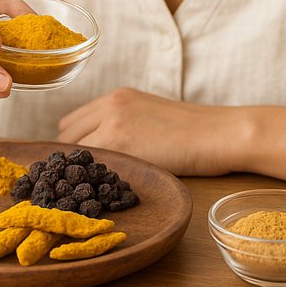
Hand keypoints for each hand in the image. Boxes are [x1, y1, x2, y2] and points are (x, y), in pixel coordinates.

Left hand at [57, 88, 234, 175]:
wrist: (219, 133)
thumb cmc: (195, 132)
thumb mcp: (152, 116)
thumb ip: (125, 125)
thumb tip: (104, 149)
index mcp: (117, 97)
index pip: (73, 121)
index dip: (73, 145)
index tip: (78, 165)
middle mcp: (109, 104)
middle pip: (66, 133)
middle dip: (70, 157)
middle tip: (82, 179)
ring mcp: (112, 121)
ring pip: (73, 149)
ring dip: (78, 168)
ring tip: (92, 186)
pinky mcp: (120, 141)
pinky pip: (90, 162)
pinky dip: (92, 177)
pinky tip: (103, 189)